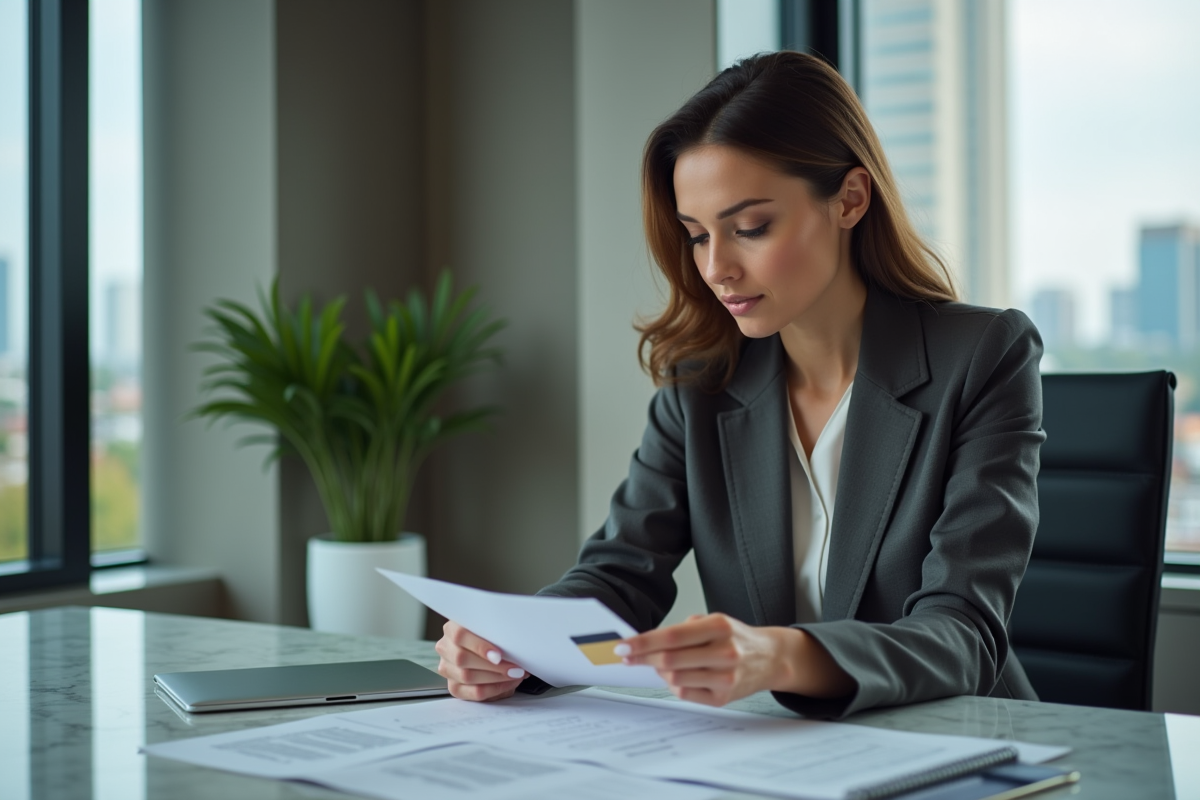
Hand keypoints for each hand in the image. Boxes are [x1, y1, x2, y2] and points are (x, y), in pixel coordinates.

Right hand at [435, 620, 527, 701]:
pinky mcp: (454, 687)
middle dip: (494, 666)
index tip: (498, 655)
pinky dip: (495, 689)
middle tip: (516, 668)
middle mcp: (445, 648)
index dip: (479, 646)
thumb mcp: (493, 631)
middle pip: (462, 659)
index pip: (460, 635)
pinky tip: (508, 683)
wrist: (490, 651)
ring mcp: (447, 668)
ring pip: (467, 677)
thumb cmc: (493, 638)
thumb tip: (514, 646)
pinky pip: (474, 692)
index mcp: (452, 628)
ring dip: (497, 678)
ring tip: (516, 675)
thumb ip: (496, 634)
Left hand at [618, 613, 853, 706]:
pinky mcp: (724, 698)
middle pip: (670, 659)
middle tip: (627, 656)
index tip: (623, 646)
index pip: (672, 636)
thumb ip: (682, 630)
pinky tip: (677, 676)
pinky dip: (675, 685)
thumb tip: (646, 642)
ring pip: (675, 678)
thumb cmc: (735, 637)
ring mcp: (726, 678)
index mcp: (720, 627)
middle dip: (642, 658)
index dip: (643, 642)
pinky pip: (685, 694)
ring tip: (658, 664)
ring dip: (659, 672)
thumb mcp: (713, 621)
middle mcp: (725, 652)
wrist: (769, 658)